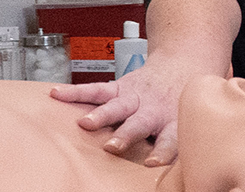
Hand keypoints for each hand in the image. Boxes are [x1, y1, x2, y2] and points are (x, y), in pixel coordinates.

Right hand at [49, 55, 219, 165]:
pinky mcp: (119, 87)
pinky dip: (75, 92)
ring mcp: (134, 98)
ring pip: (116, 106)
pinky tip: (57, 94)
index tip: (153, 163)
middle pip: (139, 124)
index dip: (162, 152)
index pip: (170, 140)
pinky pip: (95, 89)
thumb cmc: (181, 103)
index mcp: (172, 123)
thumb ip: (178, 146)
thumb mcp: (187, 124)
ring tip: (85, 123)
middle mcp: (152, 110)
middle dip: (125, 136)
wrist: (182, 65)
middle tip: (113, 147)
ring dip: (101, 115)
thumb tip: (181, 180)